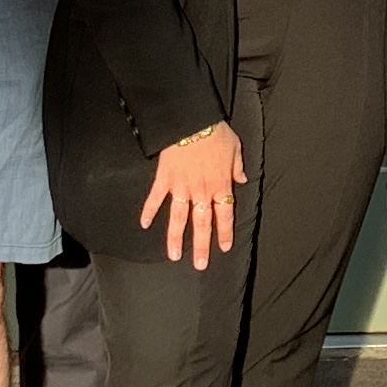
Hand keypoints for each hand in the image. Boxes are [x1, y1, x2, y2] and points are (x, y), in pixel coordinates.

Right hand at [141, 122, 245, 270]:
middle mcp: (201, 190)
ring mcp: (181, 186)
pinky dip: (148, 210)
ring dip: (176, 238)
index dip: (224, 232)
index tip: (224, 247)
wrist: (192, 120)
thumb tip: (242, 179)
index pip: (224, 213)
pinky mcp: (165, 178)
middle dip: (201, 246)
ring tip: (173, 256)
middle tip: (199, 265)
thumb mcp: (235, 148)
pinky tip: (144, 224)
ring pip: (178, 218)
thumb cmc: (215, 132)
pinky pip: (155, 197)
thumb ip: (238, 167)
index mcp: (220, 184)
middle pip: (201, 223)